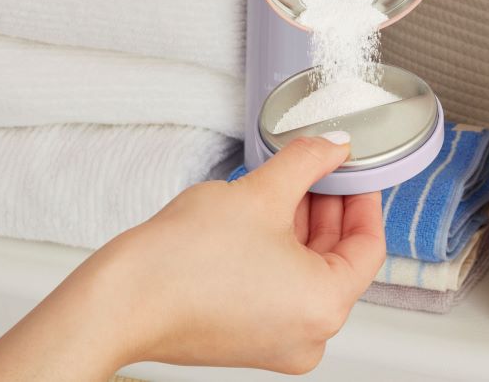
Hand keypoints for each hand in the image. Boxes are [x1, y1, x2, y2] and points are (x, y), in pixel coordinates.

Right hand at [0, 133, 385, 378]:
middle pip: (338, 259)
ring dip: (301, 226)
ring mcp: (279, 342)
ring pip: (308, 271)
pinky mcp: (249, 338)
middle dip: (327, 207)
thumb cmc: (181, 262)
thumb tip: (334, 145)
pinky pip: (282, 288)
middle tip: (316, 166)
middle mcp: (310, 335)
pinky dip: (279, 252)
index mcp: (325, 306)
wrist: (119, 301)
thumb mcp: (260, 191)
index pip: (368, 245)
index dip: (362, 197)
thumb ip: (308, 162)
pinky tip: (261, 214)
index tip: (353, 169)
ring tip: (283, 183)